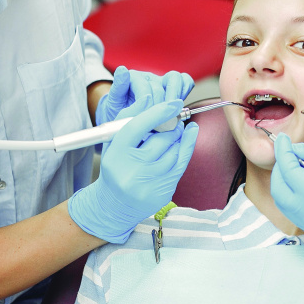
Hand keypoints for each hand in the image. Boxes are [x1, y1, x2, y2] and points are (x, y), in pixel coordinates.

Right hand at [69, 98, 198, 242]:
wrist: (115, 205)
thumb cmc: (116, 167)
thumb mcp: (113, 143)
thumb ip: (128, 119)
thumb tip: (148, 98)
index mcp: (116, 154)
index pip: (138, 126)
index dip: (159, 112)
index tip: (174, 103)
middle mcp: (131, 170)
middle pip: (161, 139)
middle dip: (171, 126)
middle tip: (174, 119)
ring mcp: (148, 184)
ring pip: (174, 152)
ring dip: (179, 137)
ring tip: (176, 131)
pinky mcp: (162, 192)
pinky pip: (180, 165)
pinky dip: (187, 148)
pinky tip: (190, 136)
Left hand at [95, 66, 194, 125]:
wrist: (123, 119)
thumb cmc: (118, 112)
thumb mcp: (113, 104)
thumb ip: (118, 88)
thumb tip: (122, 70)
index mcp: (132, 78)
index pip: (145, 87)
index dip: (147, 105)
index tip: (146, 117)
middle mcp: (148, 77)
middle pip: (160, 87)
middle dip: (160, 107)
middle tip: (158, 123)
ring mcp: (161, 81)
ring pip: (176, 79)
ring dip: (175, 98)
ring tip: (172, 115)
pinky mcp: (173, 87)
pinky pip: (186, 82)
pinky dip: (185, 92)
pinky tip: (178, 108)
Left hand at [270, 134, 303, 266]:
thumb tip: (296, 149)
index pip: (289, 172)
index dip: (283, 152)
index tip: (283, 139)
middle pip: (278, 190)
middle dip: (279, 168)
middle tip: (287, 151)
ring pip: (283, 203)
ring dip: (283, 182)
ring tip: (294, 164)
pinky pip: (294, 212)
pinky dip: (291, 195)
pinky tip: (301, 181)